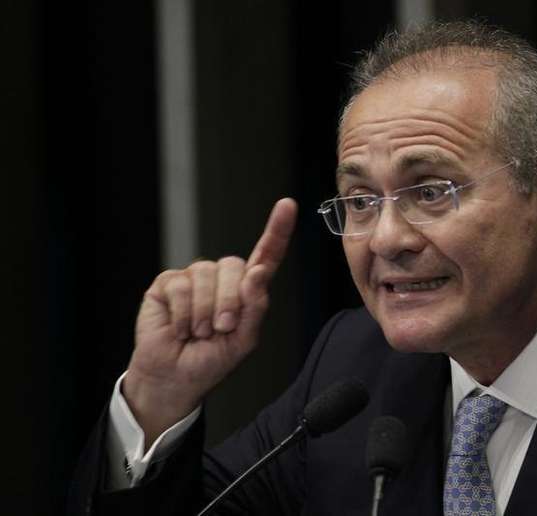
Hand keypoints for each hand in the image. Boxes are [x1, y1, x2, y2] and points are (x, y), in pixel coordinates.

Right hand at [123, 198, 297, 444]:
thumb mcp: (244, 340)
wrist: (174, 378)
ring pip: (206, 274)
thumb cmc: (211, 360)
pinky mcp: (168, 283)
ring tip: (198, 332)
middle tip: (220, 329)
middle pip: (235, 266)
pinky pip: (180, 285)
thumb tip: (257, 272)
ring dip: (204, 311)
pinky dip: (183, 313)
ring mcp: (194, 278)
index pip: (265, 255)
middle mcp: (222, 278)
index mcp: (246, 290)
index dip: (277, 231)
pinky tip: (179, 328)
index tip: (287, 205)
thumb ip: (255, 307)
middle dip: (229, 301)